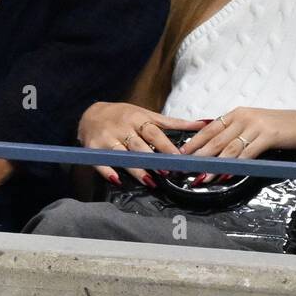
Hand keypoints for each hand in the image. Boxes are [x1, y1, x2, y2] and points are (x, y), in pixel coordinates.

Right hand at [77, 102, 205, 187]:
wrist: (91, 114)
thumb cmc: (124, 116)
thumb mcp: (147, 115)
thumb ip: (174, 123)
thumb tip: (204, 124)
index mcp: (138, 118)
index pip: (154, 132)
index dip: (166, 146)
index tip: (180, 157)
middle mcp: (123, 127)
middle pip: (139, 144)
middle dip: (152, 159)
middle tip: (167, 172)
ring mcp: (107, 138)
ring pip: (122, 154)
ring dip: (135, 168)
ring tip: (150, 181)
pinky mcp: (92, 148)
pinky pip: (100, 161)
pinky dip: (108, 170)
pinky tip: (117, 180)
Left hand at [179, 107, 295, 182]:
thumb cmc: (278, 128)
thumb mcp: (253, 125)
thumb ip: (235, 133)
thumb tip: (214, 148)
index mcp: (237, 113)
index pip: (210, 128)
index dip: (195, 141)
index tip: (182, 153)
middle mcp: (243, 117)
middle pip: (216, 139)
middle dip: (199, 155)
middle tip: (185, 167)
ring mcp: (255, 125)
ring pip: (229, 148)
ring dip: (214, 165)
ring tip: (202, 176)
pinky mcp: (268, 135)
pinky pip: (247, 154)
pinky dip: (235, 166)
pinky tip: (226, 175)